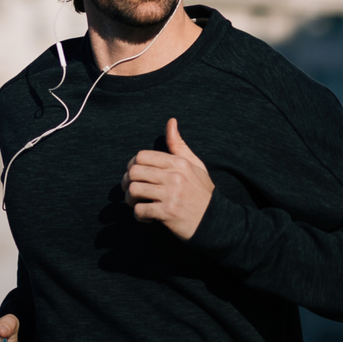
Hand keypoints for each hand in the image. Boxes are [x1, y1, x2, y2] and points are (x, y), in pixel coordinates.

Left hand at [121, 118, 213, 240]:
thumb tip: (171, 121)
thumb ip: (179, 145)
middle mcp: (175, 176)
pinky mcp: (168, 212)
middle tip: (132, 192)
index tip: (135, 176)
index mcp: (179, 163)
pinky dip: (139, 216)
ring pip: (134, 190)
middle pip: (134, 172)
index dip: (132, 166)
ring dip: (131, 200)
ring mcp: (171, 194)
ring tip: (138, 204)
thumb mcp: (194, 165)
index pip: (141, 156)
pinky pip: (140, 210)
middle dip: (127, 183)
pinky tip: (148, 217)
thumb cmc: (201, 192)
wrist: (215, 220)